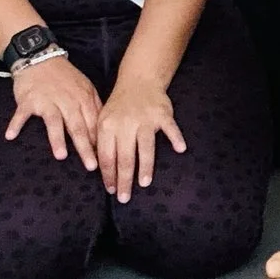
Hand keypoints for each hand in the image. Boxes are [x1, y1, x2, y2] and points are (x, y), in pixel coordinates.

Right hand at [6, 55, 101, 168]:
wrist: (41, 58)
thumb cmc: (65, 78)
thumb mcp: (85, 87)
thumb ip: (94, 107)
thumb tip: (104, 132)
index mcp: (83, 99)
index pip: (94, 124)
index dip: (99, 143)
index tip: (105, 160)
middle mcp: (66, 101)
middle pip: (77, 126)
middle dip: (85, 147)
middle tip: (91, 166)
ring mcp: (47, 100)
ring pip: (53, 121)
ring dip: (57, 138)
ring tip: (61, 156)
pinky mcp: (28, 100)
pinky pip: (21, 114)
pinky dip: (16, 123)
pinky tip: (11, 136)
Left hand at [96, 80, 185, 202]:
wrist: (138, 81)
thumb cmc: (119, 106)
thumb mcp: (104, 120)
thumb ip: (101, 141)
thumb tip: (99, 170)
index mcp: (108, 126)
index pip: (106, 156)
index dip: (108, 175)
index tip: (111, 190)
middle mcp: (125, 123)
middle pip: (124, 157)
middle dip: (124, 180)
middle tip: (125, 197)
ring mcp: (145, 119)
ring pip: (145, 147)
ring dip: (145, 167)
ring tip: (144, 183)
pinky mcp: (162, 114)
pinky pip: (169, 128)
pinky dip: (175, 138)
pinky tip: (180, 149)